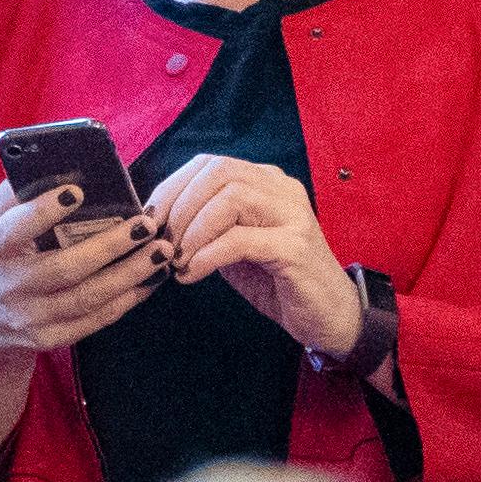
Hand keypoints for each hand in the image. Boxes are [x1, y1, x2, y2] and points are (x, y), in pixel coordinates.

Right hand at [0, 179, 172, 378]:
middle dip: (110, 246)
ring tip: (161, 251)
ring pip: (87, 298)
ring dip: (130, 274)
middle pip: (65, 268)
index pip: (16, 229)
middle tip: (146, 225)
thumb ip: (14, 195)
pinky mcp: (49, 338)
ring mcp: (30, 317)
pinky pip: (94, 321)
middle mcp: (10, 285)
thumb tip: (50, 163)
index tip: (77, 190)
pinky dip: (126, 300)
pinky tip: (150, 280)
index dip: (44, 211)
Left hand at [147, 154, 364, 356]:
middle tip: (163, 243)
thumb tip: (159, 219)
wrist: (329, 317)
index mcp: (266, 182)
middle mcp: (282, 189)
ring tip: (178, 260)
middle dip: (180, 206)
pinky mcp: (296, 247)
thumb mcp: (234, 247)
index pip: (210, 164)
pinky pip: (241, 239)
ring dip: (193, 230)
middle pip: (219, 171)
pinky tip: (192, 273)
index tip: (151, 220)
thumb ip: (207, 226)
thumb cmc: (278, 282)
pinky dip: (208, 255)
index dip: (172, 187)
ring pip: (231, 198)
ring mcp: (293, 215)